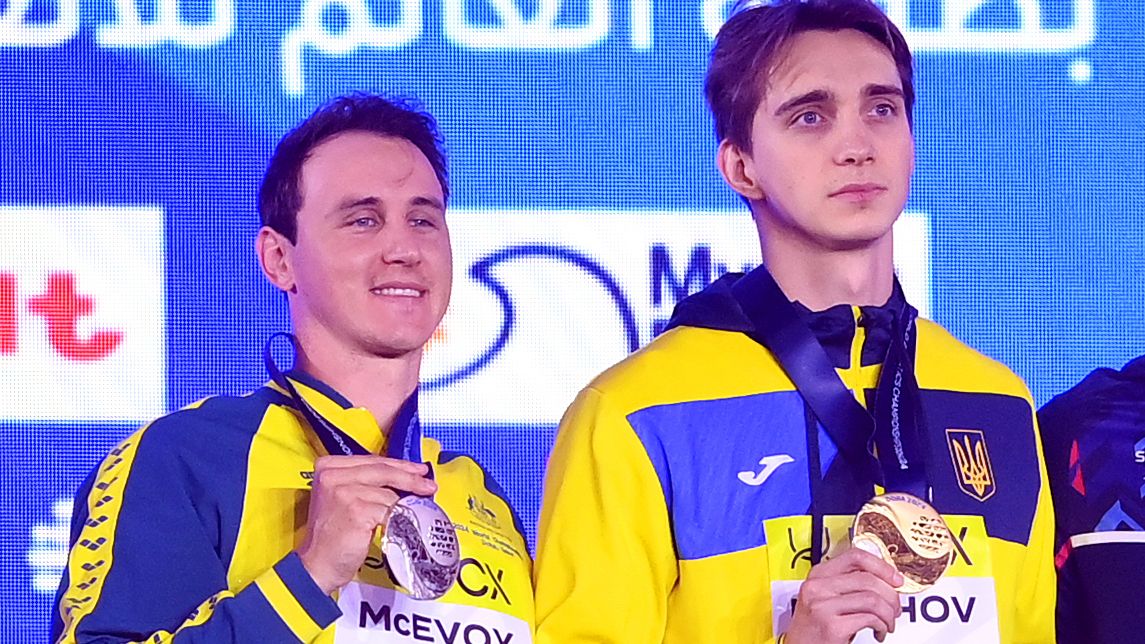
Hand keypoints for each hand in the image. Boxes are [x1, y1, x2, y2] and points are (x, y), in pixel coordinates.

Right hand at [297, 455, 436, 593]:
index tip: (416, 470)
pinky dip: (399, 518)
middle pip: (383, 470)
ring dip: (404, 504)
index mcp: (328, 467)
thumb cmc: (332, 535)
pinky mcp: (356, 510)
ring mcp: (343, 491)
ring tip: (413, 512)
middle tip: (428, 485)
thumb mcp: (343, 498)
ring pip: (388, 493)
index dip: (398, 465)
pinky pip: (389, 510)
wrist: (316, 565)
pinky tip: (402, 524)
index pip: (372, 460)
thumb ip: (365, 483)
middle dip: (410, 478)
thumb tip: (402, 477)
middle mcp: (332, 475)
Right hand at [782, 547, 904, 643]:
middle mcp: (818, 587)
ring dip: (888, 614)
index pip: (855, 557)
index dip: (882, 566)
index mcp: (818, 575)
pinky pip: (870, 619)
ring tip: (887, 624)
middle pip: (868, 578)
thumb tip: (885, 579)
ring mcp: (823, 606)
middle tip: (895, 608)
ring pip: (873, 599)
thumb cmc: (815, 628)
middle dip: (891, 596)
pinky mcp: (832, 627)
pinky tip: (878, 632)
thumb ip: (848, 584)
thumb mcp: (825, 598)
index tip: (896, 579)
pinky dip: (882, 627)